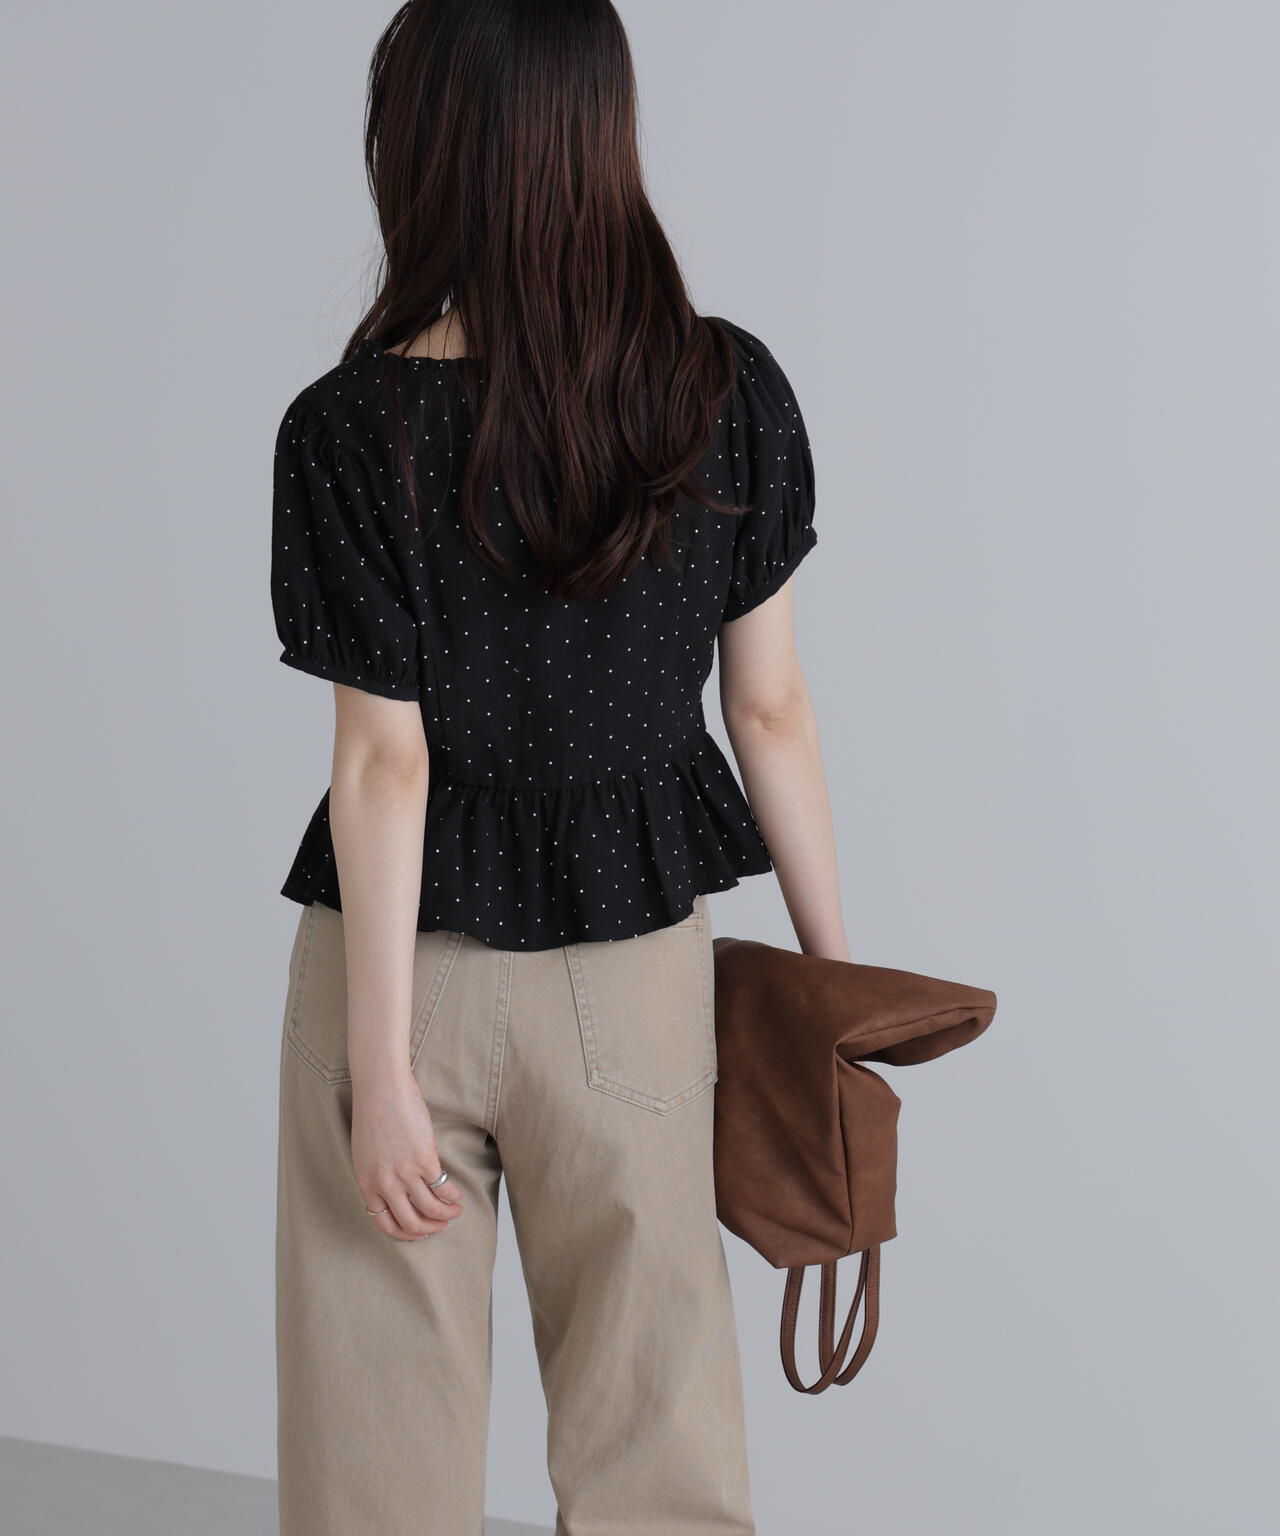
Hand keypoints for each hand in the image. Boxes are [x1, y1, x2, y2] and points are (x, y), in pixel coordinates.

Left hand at [350, 1065, 464, 1241]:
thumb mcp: (366, 1154)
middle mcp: (385, 1184)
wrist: (381, 1089)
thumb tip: (396, 1192)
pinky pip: (443, 1189)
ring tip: (455, 1211)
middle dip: (430, 1229)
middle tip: (441, 1225)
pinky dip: (453, 1196)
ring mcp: (405, 1173)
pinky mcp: (424, 1160)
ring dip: (447, 1215)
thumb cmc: (373, 1114)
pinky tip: (457, 1194)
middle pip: (411, 1223)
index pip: (385, 1224)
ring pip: (431, 1210)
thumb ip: (378, 1176)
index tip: (419, 1231)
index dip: (406, 1233)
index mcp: (367, 1184)